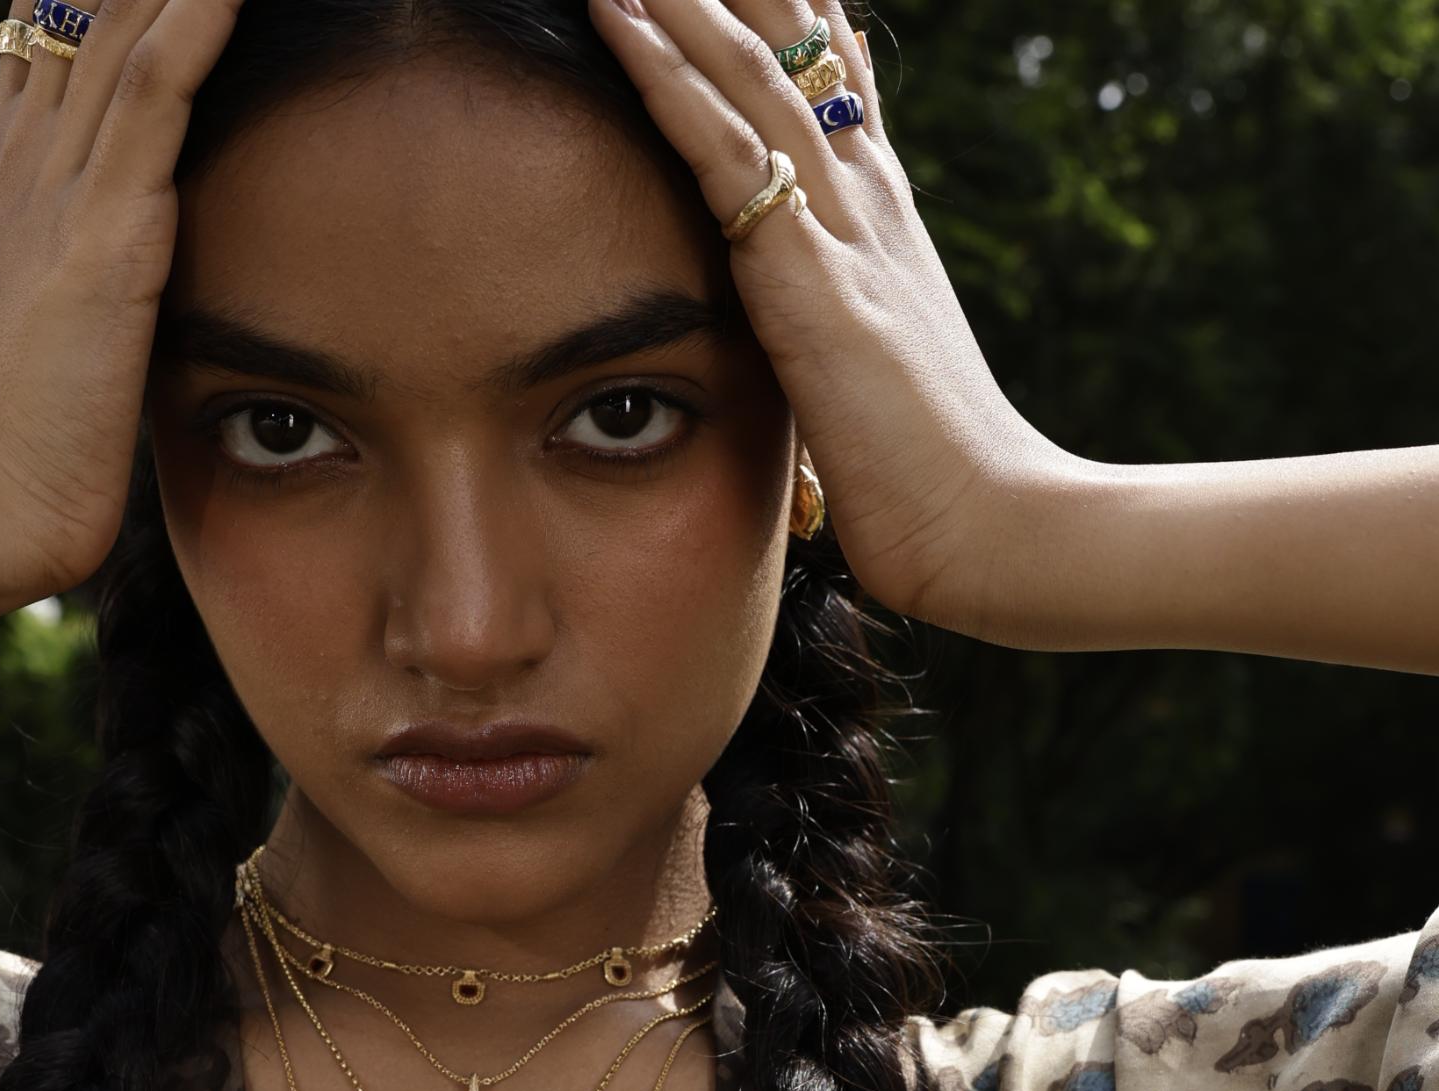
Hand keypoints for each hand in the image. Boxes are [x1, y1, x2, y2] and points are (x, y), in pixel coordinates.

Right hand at [0, 0, 245, 605]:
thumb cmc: (15, 445)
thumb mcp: (54, 330)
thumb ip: (86, 273)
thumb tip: (131, 260)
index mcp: (16, 175)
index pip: (62, 35)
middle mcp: (30, 157)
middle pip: (90, 9)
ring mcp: (60, 189)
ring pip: (124, 27)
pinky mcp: (103, 238)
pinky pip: (156, 92)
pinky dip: (196, 22)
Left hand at [588, 0, 1066, 637]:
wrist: (988, 525)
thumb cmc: (932, 481)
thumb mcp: (874, 382)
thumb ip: (838, 334)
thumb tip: (812, 339)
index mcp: (882, 223)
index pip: (833, 82)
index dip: (790, 11)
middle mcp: (867, 200)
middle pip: (792, 48)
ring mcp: (842, 228)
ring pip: (750, 72)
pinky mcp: (807, 276)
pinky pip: (724, 151)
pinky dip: (666, 77)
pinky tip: (617, 14)